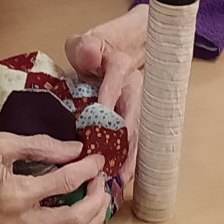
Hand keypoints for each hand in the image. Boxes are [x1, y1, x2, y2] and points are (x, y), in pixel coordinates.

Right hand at [0, 133, 108, 223]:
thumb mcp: (2, 144)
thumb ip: (43, 146)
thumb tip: (77, 151)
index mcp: (15, 194)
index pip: (67, 182)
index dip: (88, 169)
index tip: (98, 160)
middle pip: (76, 219)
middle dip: (97, 199)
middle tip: (101, 182)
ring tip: (99, 204)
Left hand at [66, 5, 146, 184]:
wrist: (115, 50)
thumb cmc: (94, 49)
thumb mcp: (84, 42)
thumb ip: (84, 47)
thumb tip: (89, 54)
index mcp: (121, 68)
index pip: (114, 86)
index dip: (106, 104)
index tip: (96, 126)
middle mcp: (136, 89)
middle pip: (133, 118)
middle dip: (124, 145)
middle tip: (114, 168)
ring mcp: (139, 105)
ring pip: (137, 135)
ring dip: (130, 158)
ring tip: (120, 180)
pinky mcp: (136, 118)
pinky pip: (136, 141)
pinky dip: (131, 160)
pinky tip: (123, 178)